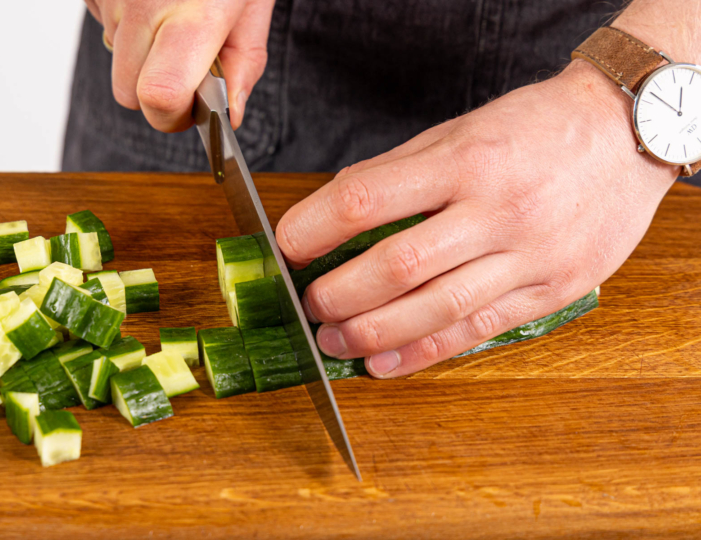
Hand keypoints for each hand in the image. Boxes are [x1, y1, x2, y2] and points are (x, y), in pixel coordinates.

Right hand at [85, 0, 274, 130]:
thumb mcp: (254, 2)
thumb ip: (244, 63)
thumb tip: (231, 116)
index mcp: (192, 17)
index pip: (158, 98)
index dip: (173, 116)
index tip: (192, 110)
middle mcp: (142, 5)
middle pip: (127, 93)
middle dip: (157, 90)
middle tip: (188, 61)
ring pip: (115, 58)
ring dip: (142, 52)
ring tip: (174, 12)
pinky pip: (103, 23)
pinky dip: (127, 23)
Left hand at [276, 60, 677, 378]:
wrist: (627, 135)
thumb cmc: (536, 128)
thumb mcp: (459, 130)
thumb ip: (398, 173)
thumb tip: (336, 214)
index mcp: (465, 160)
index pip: (365, 199)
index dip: (313, 229)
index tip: (288, 247)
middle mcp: (497, 209)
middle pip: (397, 266)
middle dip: (339, 294)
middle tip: (309, 304)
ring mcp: (529, 255)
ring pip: (436, 309)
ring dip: (373, 333)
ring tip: (334, 341)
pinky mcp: (551, 290)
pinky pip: (478, 332)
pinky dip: (424, 353)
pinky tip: (385, 363)